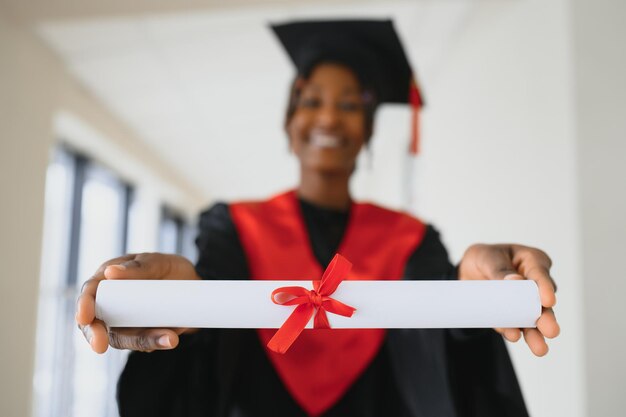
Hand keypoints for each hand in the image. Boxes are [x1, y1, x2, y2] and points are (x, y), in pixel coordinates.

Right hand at [75, 252, 200, 353]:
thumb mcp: (158, 262)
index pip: (89, 294)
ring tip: (167, 338)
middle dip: (96, 336)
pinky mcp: (141, 335)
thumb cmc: (168, 268)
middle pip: (94, 324)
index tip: (85, 317)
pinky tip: (170, 338)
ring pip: (121, 339)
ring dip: (141, 341)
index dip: (83, 307)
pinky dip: (156, 342)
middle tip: (99, 346)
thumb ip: (138, 266)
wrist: (193, 286)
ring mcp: (125, 323)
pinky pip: (144, 344)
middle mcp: (111, 305)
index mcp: (108, 281)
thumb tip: (110, 273)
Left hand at [459, 244, 559, 355]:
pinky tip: (513, 336)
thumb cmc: (483, 258)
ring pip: (532, 319)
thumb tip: (515, 281)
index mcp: (532, 261)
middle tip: (551, 331)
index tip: (548, 301)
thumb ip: (499, 269)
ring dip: (534, 334)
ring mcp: (526, 303)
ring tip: (539, 348)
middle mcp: (534, 284)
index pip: (540, 274)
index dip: (545, 288)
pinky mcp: (513, 316)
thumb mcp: (486, 258)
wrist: (468, 272)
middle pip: (542, 303)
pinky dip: (513, 331)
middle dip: (546, 318)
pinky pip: (513, 325)